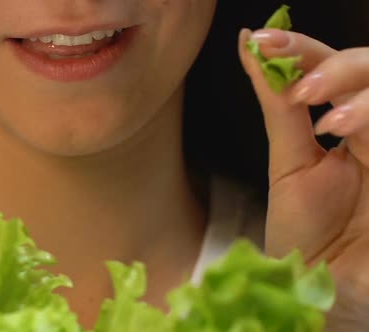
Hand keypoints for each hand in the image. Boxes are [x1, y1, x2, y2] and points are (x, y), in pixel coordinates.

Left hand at [238, 28, 368, 329]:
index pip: (333, 69)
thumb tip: (249, 48)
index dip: (303, 48)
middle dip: (338, 67)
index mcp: (345, 123)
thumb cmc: (305, 232)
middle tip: (301, 87)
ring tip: (324, 118)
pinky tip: (345, 131)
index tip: (263, 41)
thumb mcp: (288, 162)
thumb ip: (278, 106)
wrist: (318, 286)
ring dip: (361, 94)